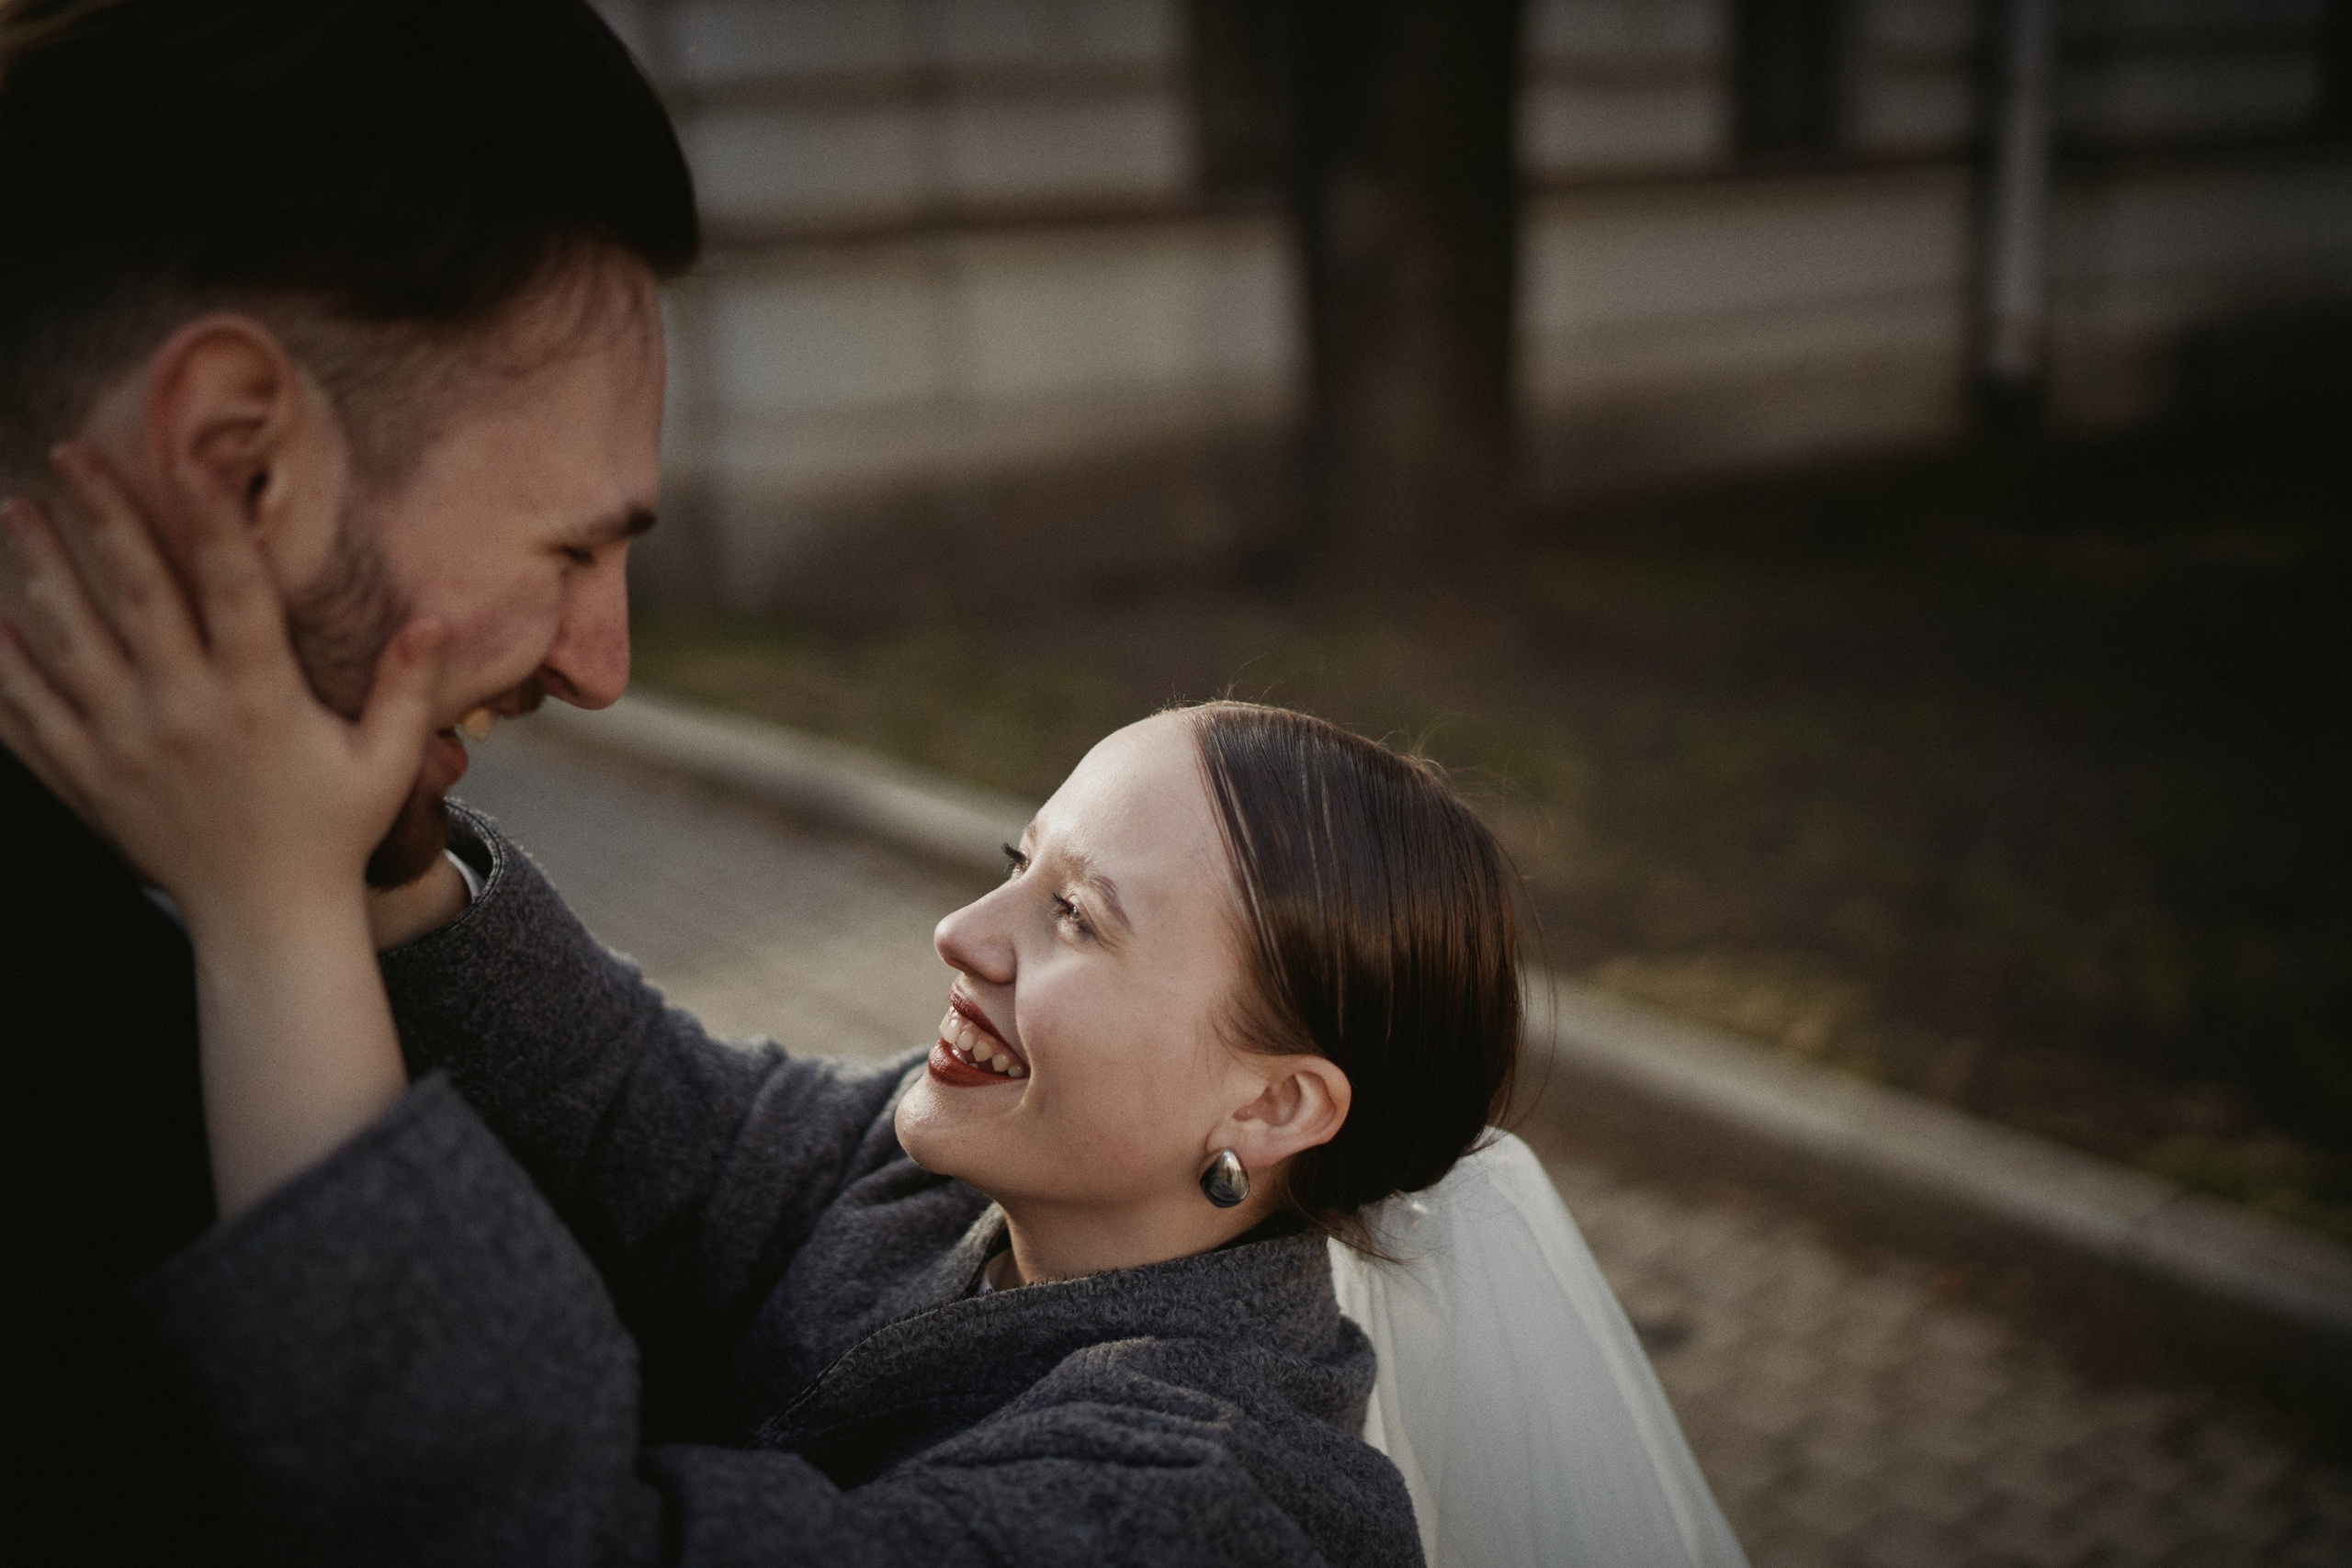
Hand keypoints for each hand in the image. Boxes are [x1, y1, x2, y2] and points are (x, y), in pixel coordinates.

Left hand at [0, 445, 444, 938]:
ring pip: (71, 640)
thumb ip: (406, 687)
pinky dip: (6, 665)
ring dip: (41, 571)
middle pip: (137, 595)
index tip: (192, 459)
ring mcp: (127, 744)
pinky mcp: (90, 777)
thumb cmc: (332, 835)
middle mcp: (186, 712)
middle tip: (72, 452)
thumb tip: (435, 619)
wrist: (265, 922)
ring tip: (18, 511)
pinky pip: (31, 713)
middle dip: (103, 517)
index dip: (214, 521)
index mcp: (260, 699)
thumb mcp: (385, 763)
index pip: (235, 590)